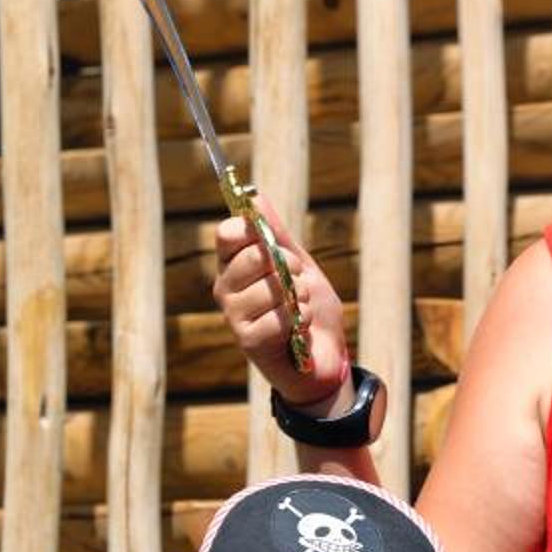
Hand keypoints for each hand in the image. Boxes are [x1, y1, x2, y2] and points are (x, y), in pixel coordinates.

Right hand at [210, 206, 351, 409]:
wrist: (326, 357)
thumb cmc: (309, 309)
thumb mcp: (299, 265)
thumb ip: (277, 234)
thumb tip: (254, 195)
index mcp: (233, 264)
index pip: (228, 232)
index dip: (255, 231)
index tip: (275, 244)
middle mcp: (225, 288)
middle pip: (252, 256)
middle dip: (289, 265)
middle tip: (297, 281)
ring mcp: (233, 315)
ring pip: (269, 287)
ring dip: (298, 296)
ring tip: (301, 308)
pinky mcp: (247, 340)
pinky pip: (277, 316)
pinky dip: (299, 319)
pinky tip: (299, 330)